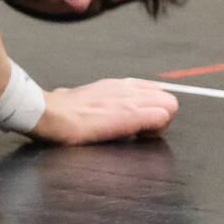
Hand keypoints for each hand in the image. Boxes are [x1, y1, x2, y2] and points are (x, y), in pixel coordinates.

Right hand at [31, 79, 178, 143]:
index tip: (136, 125)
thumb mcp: (78, 99)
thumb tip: (75, 103)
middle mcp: (126, 88)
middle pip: (167, 97)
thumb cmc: (60, 111)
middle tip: (141, 133)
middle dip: (160, 117)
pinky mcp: (132, 114)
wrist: (53, 114)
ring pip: (170, 104)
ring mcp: (130, 99)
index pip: (152, 90)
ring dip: (160, 123)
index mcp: (114, 86)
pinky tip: (137, 138)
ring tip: (139, 135)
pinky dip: (156, 130)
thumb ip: (87, 100)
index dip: (149, 109)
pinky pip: (162, 117)